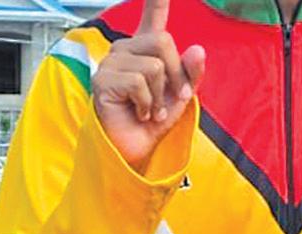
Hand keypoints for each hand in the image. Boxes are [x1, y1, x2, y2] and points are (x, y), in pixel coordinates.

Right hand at [92, 0, 204, 171]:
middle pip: (162, 40)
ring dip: (159, 95)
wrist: (134, 150)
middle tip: (173, 99)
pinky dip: (147, 104)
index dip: (158, 0)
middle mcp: (126, 49)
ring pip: (153, 65)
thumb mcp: (178, 95)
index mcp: (144, 48)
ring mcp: (111, 62)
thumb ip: (190, 73)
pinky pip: (139, 82)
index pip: (152, 14)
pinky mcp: (104, 80)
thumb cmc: (151, 122)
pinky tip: (140, 113)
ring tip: (151, 111)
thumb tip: (198, 50)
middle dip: (176, 74)